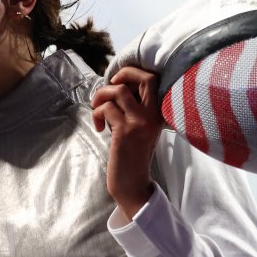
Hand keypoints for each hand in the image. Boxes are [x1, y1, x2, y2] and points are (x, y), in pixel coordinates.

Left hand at [91, 67, 164, 219]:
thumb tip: (117, 86)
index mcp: (160, 113)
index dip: (133, 73)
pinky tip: (98, 127)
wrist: (132, 184)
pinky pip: (106, 109)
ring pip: (119, 91)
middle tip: (110, 84)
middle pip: (144, 78)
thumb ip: (135, 109)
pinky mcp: (125, 132)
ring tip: (97, 108)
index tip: (119, 82)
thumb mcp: (142, 129)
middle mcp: (154, 115)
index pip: (153, 79)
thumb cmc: (132, 155)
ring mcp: (140, 123)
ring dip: (102, 95)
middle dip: (123, 73)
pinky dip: (97, 113)